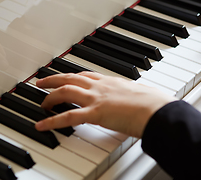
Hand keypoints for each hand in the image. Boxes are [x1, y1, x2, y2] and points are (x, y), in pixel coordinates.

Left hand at [34, 72, 176, 137]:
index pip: (86, 75)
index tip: (64, 77)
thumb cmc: (155, 103)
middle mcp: (100, 86)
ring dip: (50, 97)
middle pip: (70, 78)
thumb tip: (137, 97)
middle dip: (53, 79)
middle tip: (41, 82)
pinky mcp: (95, 113)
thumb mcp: (140, 93)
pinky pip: (68, 116)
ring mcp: (96, 98)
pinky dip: (52, 121)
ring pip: (65, 91)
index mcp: (111, 81)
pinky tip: (42, 125)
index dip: (72, 76)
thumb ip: (132, 94)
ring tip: (41, 103)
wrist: (158, 110)